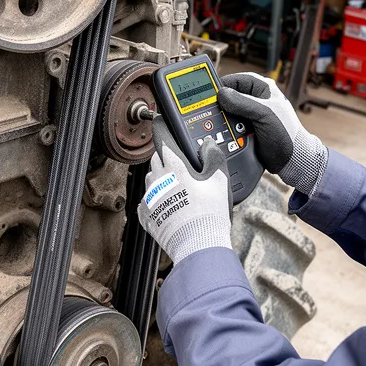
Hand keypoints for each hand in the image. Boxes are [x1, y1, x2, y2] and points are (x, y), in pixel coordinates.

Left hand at [138, 117, 232, 264]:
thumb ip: (213, 155)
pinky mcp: (146, 214)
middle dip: (165, 155)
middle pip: (156, 158)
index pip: (162, 139)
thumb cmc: (209, 213)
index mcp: (174, 166)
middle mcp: (157, 179)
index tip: (159, 120)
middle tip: (180, 161)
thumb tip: (207, 144)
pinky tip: (170, 204)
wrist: (198, 244)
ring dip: (161, 176)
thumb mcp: (219, 179)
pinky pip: (148, 200)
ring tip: (179, 186)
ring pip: (151, 178)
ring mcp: (150, 198)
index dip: (161, 127)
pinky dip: (157, 198)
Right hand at [218, 72, 327, 195]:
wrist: (292, 160)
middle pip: (230, 96)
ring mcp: (251, 115)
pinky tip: (223, 134)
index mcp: (263, 88)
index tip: (209, 94)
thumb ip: (243, 103)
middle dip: (221, 105)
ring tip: (218, 125)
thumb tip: (222, 94)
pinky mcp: (248, 129)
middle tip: (210, 111)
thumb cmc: (286, 134)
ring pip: (229, 112)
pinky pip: (231, 126)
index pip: (237, 79)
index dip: (223, 85)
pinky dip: (226, 130)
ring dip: (223, 119)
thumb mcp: (264, 114)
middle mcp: (256, 99)